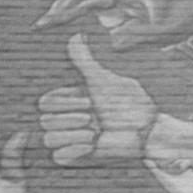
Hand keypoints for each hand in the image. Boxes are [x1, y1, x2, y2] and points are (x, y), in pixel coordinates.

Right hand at [37, 34, 156, 164]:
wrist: (147, 130)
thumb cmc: (130, 104)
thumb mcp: (104, 81)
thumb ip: (85, 61)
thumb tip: (76, 35)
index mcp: (72, 102)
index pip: (45, 102)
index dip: (63, 103)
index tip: (89, 101)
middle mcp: (71, 121)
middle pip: (45, 121)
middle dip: (70, 118)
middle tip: (92, 118)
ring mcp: (75, 140)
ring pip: (49, 139)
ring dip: (71, 135)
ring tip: (94, 133)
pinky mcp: (82, 157)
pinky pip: (58, 158)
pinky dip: (71, 151)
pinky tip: (90, 145)